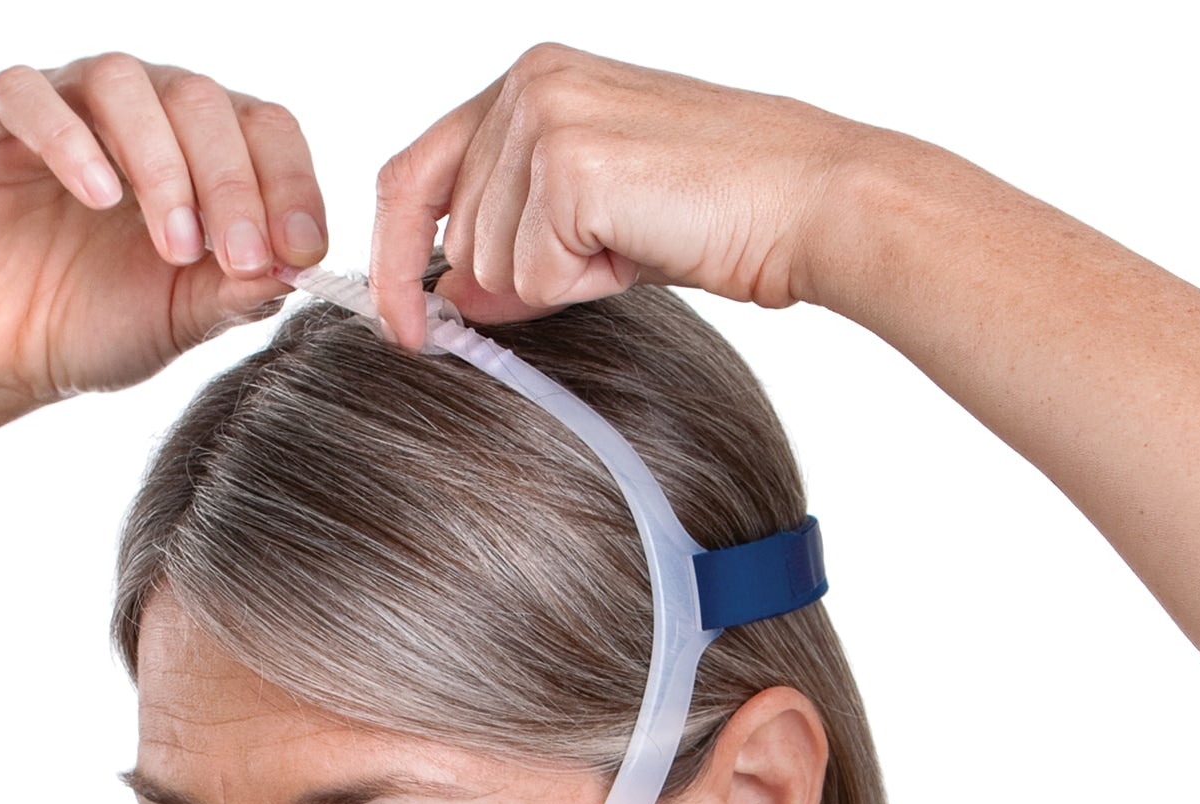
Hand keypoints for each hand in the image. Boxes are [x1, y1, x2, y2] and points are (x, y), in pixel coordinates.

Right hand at [0, 55, 327, 408]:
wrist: (8, 358)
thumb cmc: (104, 326)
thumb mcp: (186, 319)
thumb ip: (241, 291)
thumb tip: (303, 266)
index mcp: (202, 151)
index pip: (266, 130)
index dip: (292, 183)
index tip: (302, 250)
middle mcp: (141, 114)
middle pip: (203, 100)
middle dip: (233, 183)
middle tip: (238, 257)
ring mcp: (66, 108)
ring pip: (124, 83)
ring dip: (162, 163)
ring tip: (175, 246)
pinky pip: (26, 95)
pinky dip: (68, 139)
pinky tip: (100, 197)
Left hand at [370, 44, 865, 347]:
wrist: (809, 200)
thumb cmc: (722, 204)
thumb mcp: (592, 223)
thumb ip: (510, 241)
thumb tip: (448, 292)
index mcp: (530, 82)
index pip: (412, 177)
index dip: (390, 260)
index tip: (400, 326)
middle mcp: (526, 85)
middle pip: (456, 238)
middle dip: (521, 274)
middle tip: (613, 247)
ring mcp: (542, 120)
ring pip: (491, 264)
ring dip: (563, 278)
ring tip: (637, 236)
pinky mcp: (568, 166)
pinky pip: (533, 278)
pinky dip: (586, 285)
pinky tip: (641, 244)